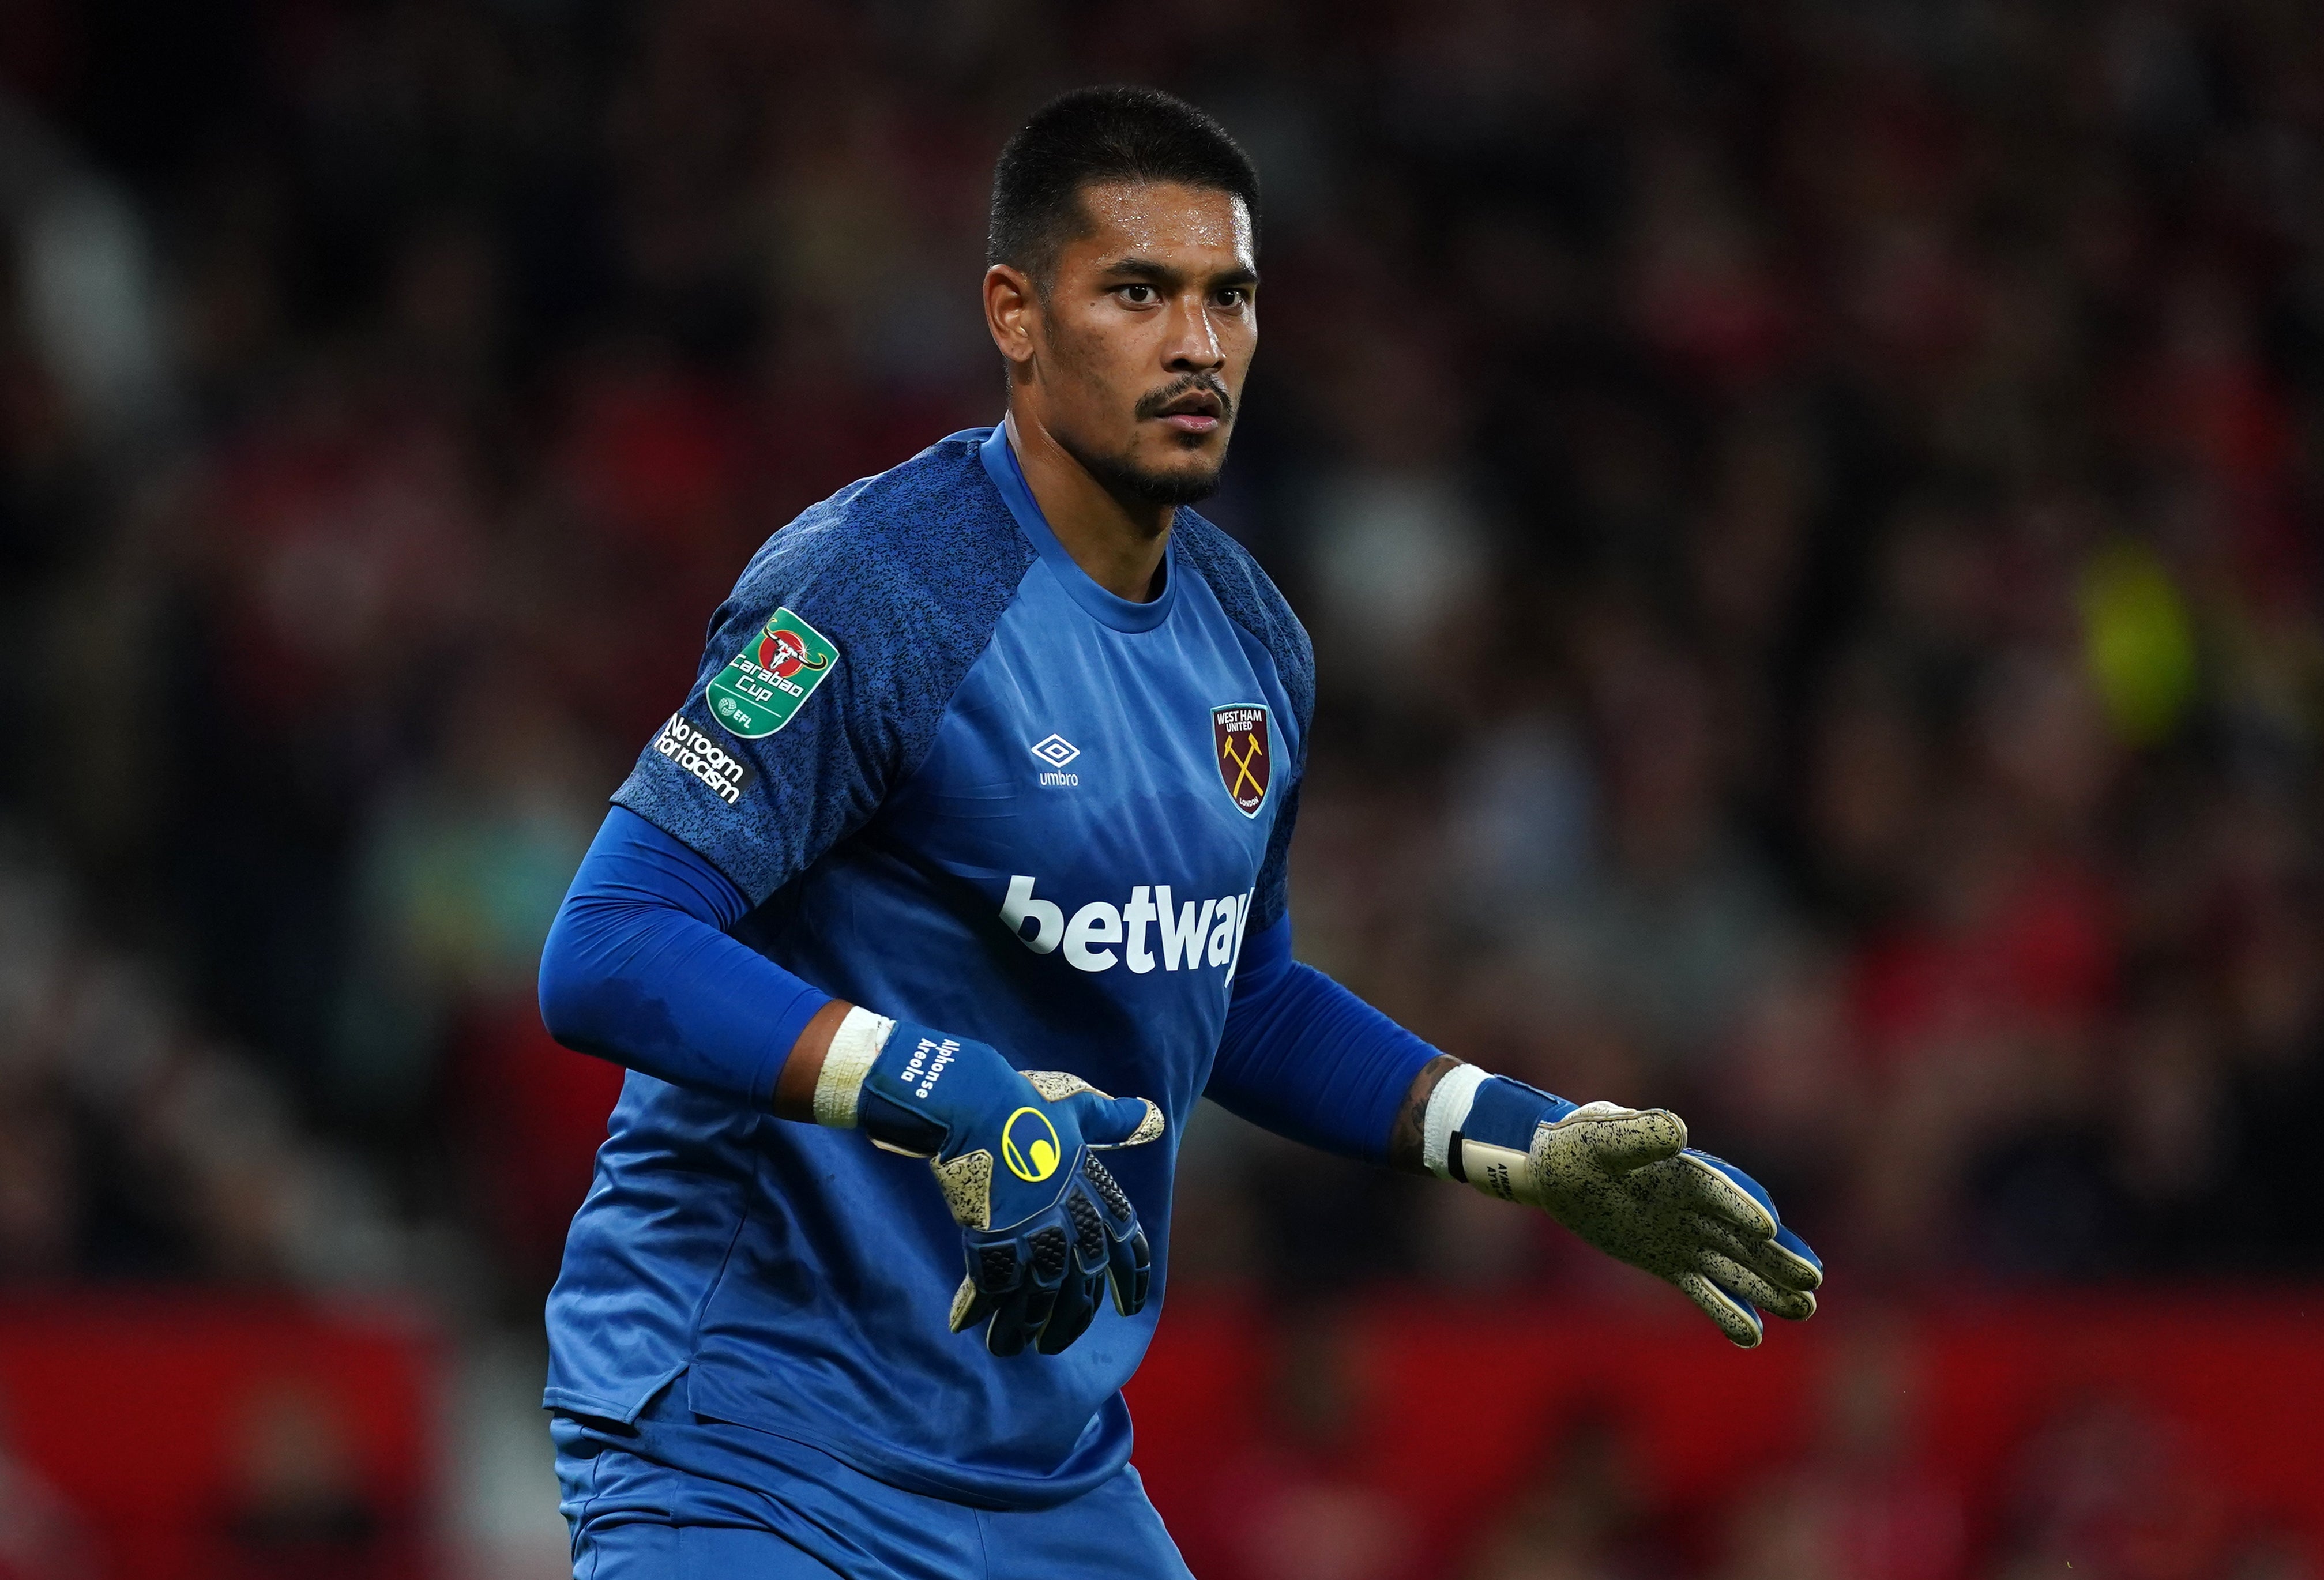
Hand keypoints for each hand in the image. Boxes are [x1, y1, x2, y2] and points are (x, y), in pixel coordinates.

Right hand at [846, 1019, 1164, 1355]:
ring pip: (1042, 1295)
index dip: (1130, 1274)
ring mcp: (1032, 1231)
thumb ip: (1113, 1121)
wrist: (973, 1105)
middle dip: (1075, 1316)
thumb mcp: (1078, 1108)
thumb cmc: (1024, 1103)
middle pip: (1083, 1281)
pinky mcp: (994, 1239)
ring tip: (1020, 1346)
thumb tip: (1155, 1118)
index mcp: (1090, 1186)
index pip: (1124, 1237)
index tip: (1131, 1306)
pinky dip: (991, 1312)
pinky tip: (979, 1331)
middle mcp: (1068, 1216)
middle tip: (1059, 1341)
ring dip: (1032, 1325)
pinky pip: (998, 1289)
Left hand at [1423, 1069, 1821, 1346]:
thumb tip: (1678, 1131)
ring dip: (1766, 1288)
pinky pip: (1702, 1289)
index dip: (1741, 1209)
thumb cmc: (1577, 1145)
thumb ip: (1637, 1134)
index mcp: (1683, 1170)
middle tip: (1812, 1282)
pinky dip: (1725, 1310)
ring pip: (1732, 1266)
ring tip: (1805, 1310)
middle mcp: (1694, 1206)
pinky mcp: (1669, 1261)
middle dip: (1775, 1258)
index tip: (1768, 1229)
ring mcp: (1684, 1236)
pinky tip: (1752, 1336)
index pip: (1720, 1193)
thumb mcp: (1599, 1135)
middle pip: (1741, 1236)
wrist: (1557, 1172)